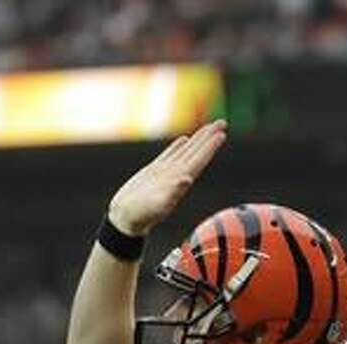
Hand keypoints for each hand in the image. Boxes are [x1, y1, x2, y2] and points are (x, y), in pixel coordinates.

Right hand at [107, 119, 226, 236]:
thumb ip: (172, 193)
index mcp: (179, 181)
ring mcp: (166, 172)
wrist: (125, 218)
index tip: (222, 134)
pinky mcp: (154, 172)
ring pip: (185, 151)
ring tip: (209, 127)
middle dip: (209, 138)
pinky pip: (169, 155)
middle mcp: (176, 175)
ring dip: (198, 139)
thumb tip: (187, 179)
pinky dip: (178, 146)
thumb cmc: (139, 215)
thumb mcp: (156, 205)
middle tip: (222, 122)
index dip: (210, 147)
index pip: (199, 160)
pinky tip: (184, 139)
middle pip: (196, 152)